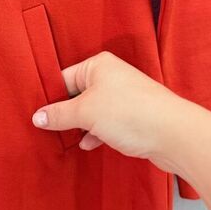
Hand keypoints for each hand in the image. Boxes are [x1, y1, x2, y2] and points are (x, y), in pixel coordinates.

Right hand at [31, 51, 191, 173]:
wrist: (174, 134)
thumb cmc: (130, 113)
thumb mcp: (85, 112)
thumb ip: (59, 114)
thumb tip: (37, 117)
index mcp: (98, 65)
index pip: (63, 78)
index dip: (49, 97)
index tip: (36, 114)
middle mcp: (111, 77)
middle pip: (76, 94)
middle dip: (64, 113)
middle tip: (47, 129)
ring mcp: (123, 97)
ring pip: (91, 111)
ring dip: (79, 125)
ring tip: (66, 138)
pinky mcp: (132, 116)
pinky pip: (105, 122)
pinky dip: (95, 132)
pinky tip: (89, 144)